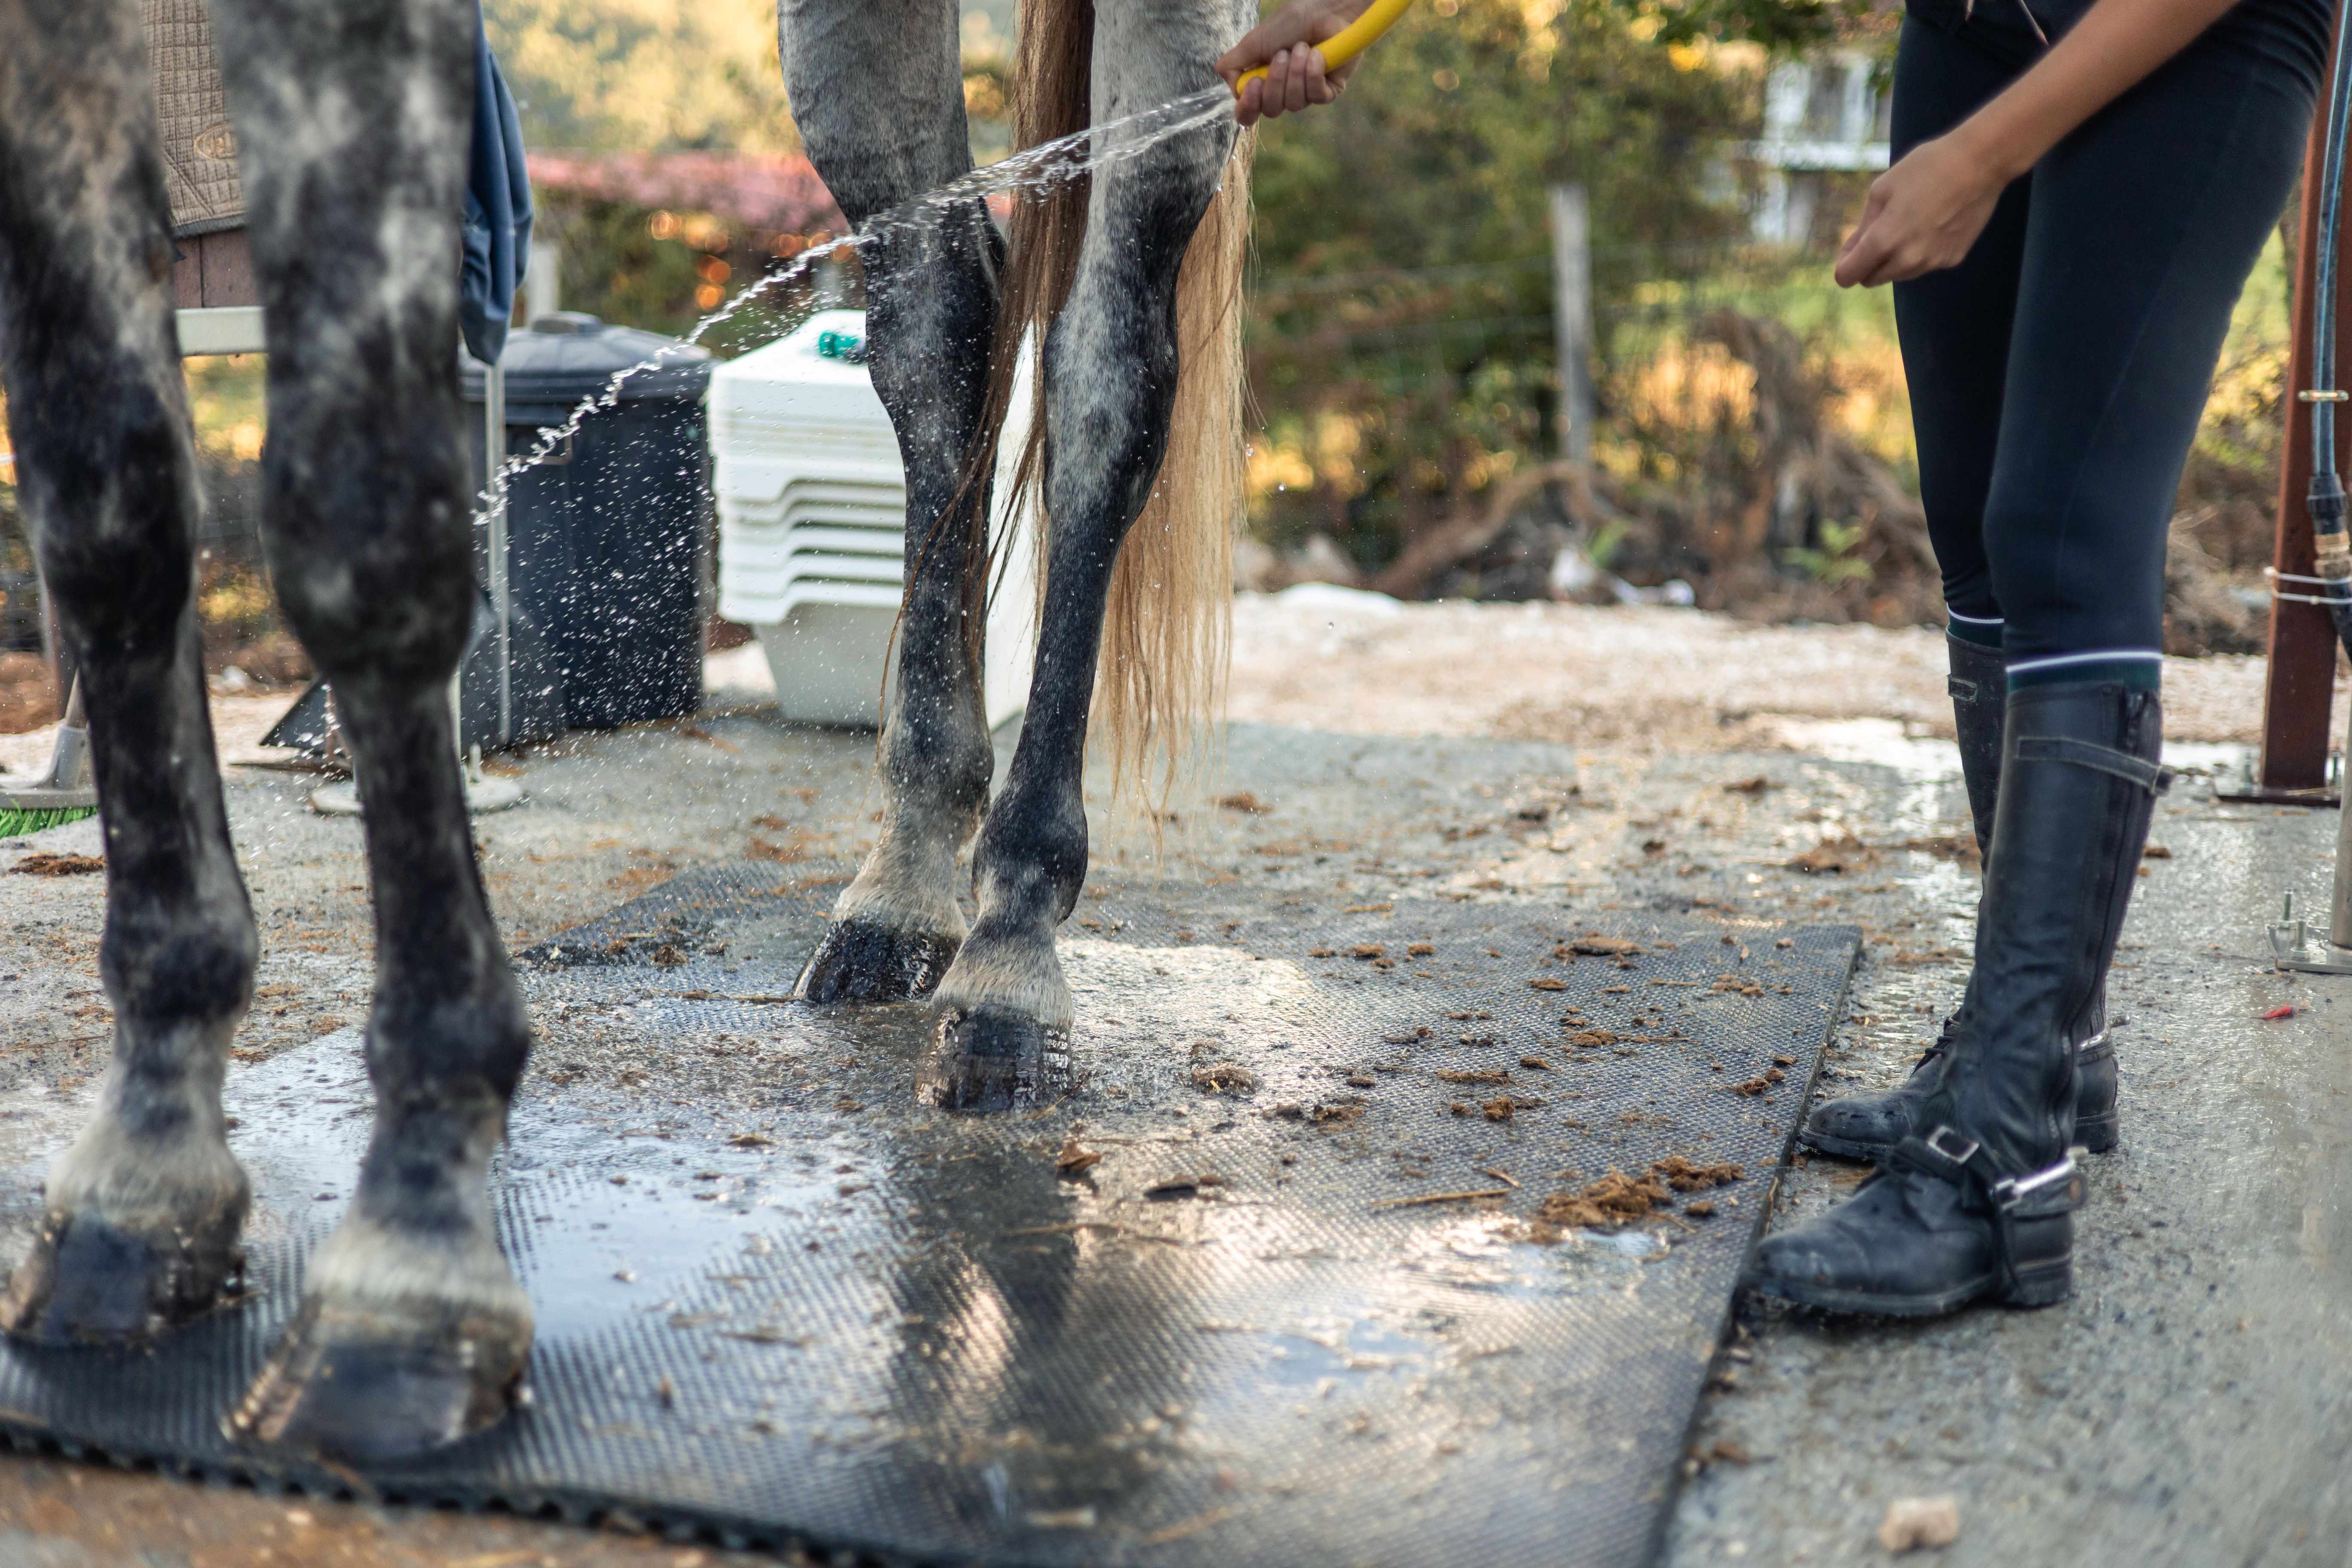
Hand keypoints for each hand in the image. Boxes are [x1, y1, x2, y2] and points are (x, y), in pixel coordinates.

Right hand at [1217, 0, 1373, 126]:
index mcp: (1262, 83)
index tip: (1254, 83)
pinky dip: (1313, 73)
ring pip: (1294, 104)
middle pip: (1271, 110)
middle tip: (1282, 54)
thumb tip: (1232, 87)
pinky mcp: (1328, 91)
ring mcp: (1306, 93)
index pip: (1248, 113)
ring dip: (1295, 73)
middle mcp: (1283, 92)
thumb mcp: (1252, 42)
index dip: (1249, 106)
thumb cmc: (1289, 22)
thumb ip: (1232, 66)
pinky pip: (1316, 96)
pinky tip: (1317, 55)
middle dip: (1275, 82)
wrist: (1324, 10)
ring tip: (1301, 47)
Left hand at [1833, 132, 2010, 287]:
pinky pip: (1925, 264)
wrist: (1980, 163)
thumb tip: (1854, 249)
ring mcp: (1932, 262)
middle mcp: (1907, 260)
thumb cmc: (1926, 168)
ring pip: (1899, 274)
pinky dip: (1920, 252)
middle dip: (1867, 264)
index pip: (1848, 276)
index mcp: (1883, 241)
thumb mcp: (1882, 189)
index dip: (1844, 264)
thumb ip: (1864, 225)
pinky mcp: (1952, 259)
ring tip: (1908, 223)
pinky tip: (1932, 223)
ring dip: (1894, 258)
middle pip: (1872, 280)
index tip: (1851, 249)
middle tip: (1876, 234)